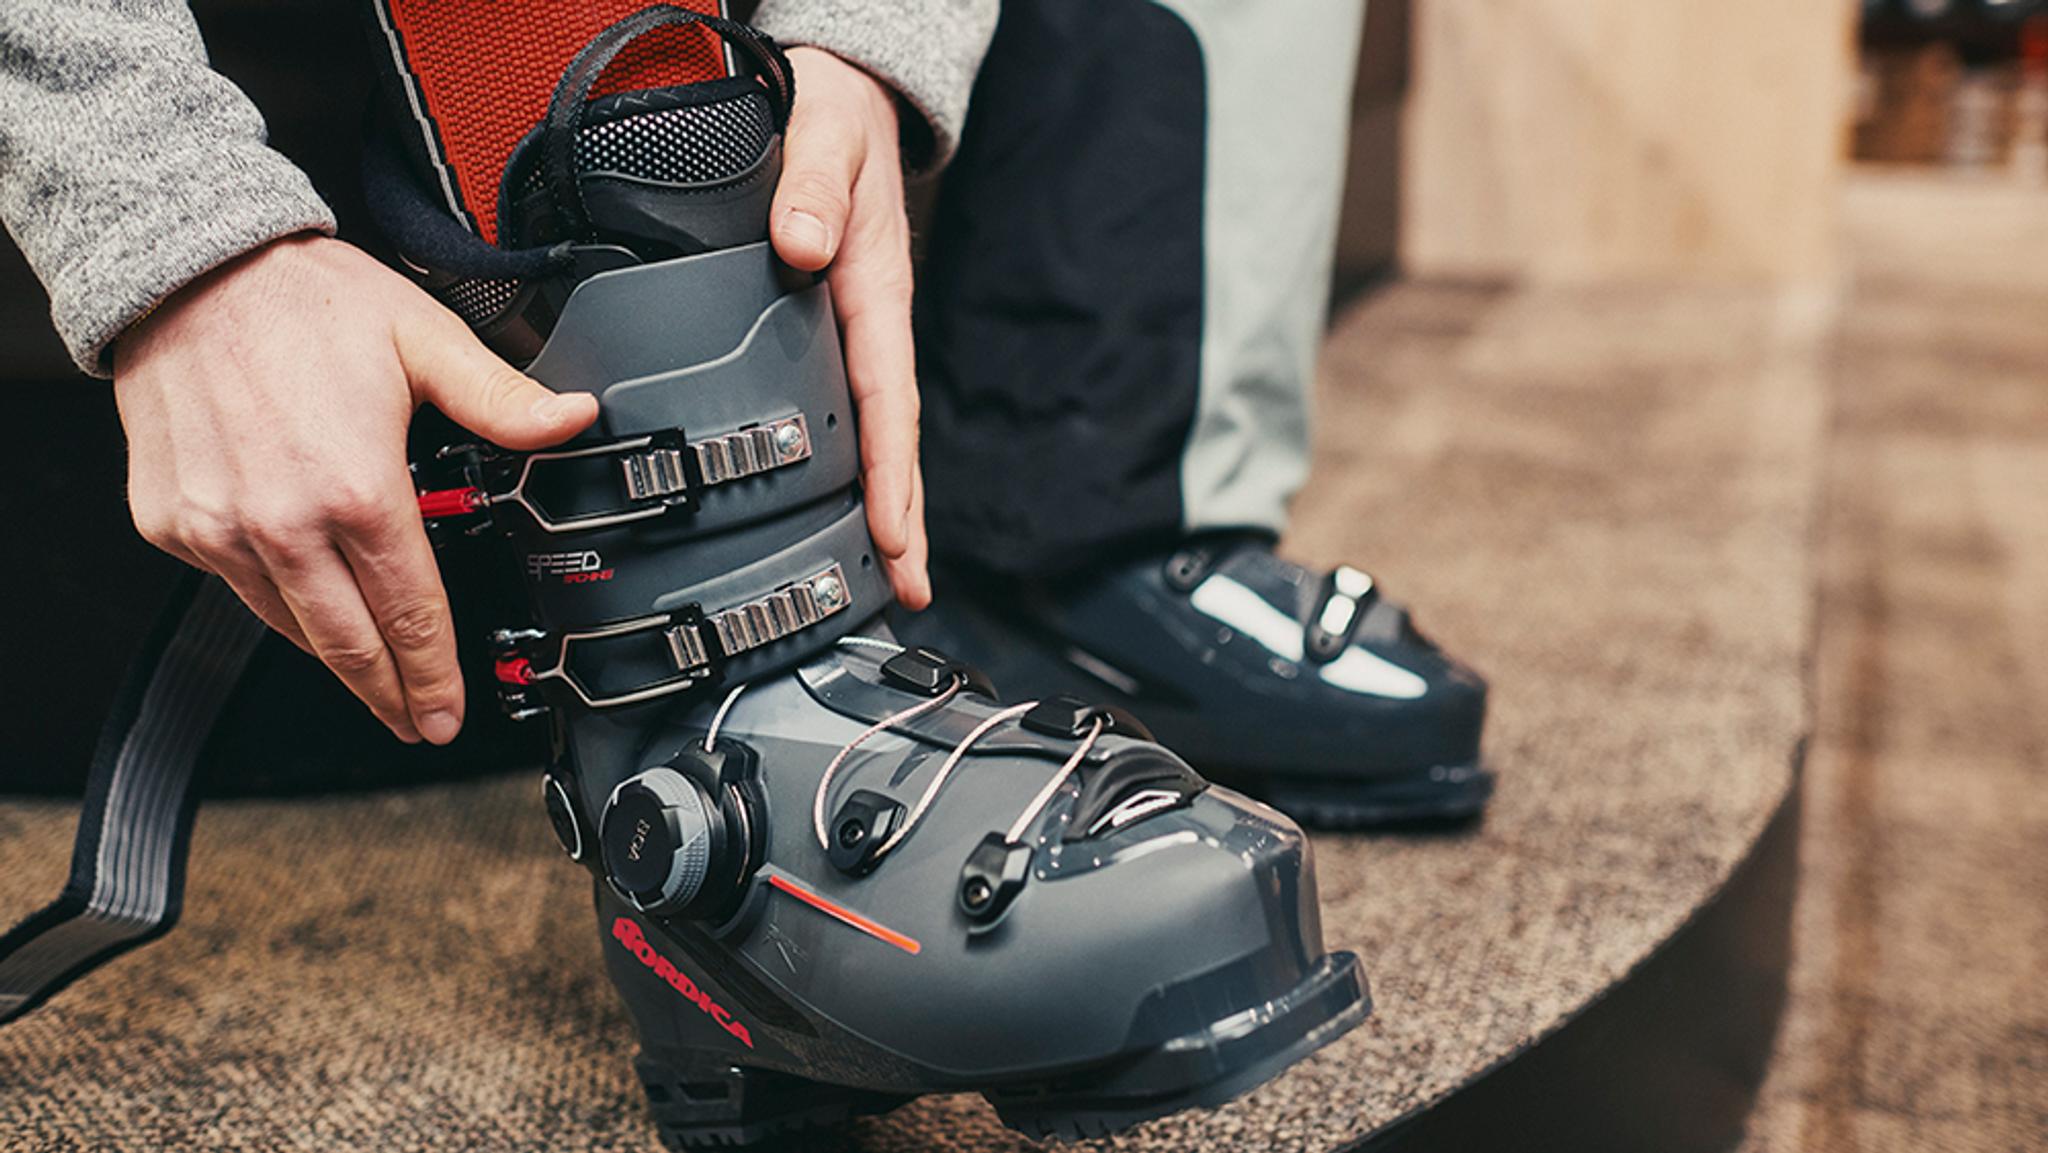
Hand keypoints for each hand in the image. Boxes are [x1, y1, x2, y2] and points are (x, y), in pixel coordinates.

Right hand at [113, 235, 598, 744]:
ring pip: (288, 627)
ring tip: (371, 681)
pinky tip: (304, 607)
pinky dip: (274, 604)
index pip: (409, 611)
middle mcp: (280, 522)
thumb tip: (572, 418)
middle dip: (391, 694)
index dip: (433, 672)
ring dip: (335, 660)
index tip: (447, 710)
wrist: (186, 270)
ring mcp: (217, 529)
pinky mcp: (171, 523)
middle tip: (417, 722)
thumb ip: (500, 399)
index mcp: (354, 489)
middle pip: (348, 644)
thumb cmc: (301, 300)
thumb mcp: (424, 341)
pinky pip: (233, 588)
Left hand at [770, 47, 930, 608]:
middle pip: (894, 439)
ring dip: (884, 504)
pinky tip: (841, 507)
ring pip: (874, 432)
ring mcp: (856, 332)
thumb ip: (808, 183)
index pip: (887, 400)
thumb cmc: (832, 116)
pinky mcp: (834, 331)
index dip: (892, 474)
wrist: (842, 97)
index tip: (895, 538)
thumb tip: (799, 245)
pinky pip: (849, 407)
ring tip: (887, 577)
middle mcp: (871, 322)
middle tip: (910, 592)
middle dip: (906, 519)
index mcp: (873, 290)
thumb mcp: (822, 133)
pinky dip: (854, 464)